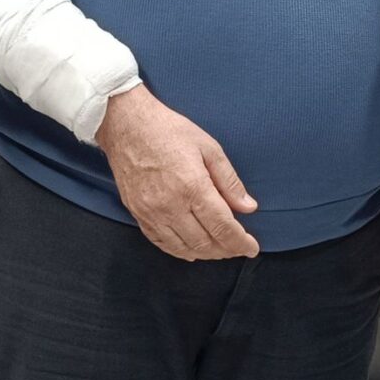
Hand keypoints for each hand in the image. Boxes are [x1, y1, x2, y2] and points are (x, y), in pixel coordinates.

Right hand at [94, 86, 259, 260]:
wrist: (126, 125)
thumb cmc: (169, 131)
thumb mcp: (209, 148)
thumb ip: (229, 181)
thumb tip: (248, 207)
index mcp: (193, 187)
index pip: (223, 227)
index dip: (241, 242)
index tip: (252, 248)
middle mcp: (171, 205)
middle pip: (205, 243)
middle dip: (226, 250)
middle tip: (238, 247)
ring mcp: (151, 213)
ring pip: (184, 248)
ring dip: (205, 253)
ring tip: (220, 249)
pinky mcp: (138, 214)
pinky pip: (161, 243)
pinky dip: (180, 251)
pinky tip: (192, 249)